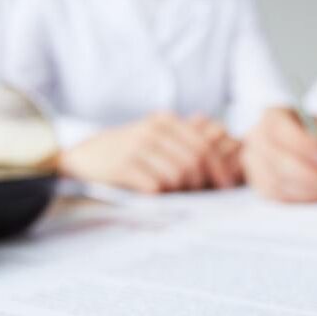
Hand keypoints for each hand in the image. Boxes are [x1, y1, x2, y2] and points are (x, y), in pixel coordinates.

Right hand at [59, 111, 239, 193]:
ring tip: (173, 192)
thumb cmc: (132, 151)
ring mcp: (136, 147)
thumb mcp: (158, 136)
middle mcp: (152, 130)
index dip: (220, 168)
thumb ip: (190, 138)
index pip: (203, 145)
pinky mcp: (122, 167)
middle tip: (201, 194)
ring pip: (176, 175)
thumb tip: (229, 144)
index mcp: (165, 121)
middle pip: (193, 161)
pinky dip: (160, 194)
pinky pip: (155, 186)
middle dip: (202, 182)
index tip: (226, 186)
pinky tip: (154, 193)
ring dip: (180, 189)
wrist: (87, 157)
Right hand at [241, 108, 316, 202]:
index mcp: (273, 117)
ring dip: (307, 189)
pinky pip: (278, 197)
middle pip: (276, 161)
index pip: (281, 132)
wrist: (308, 150)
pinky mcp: (261, 186)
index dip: (304, 147)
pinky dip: (301, 199)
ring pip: (277, 183)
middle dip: (307, 174)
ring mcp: (256, 165)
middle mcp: (258, 140)